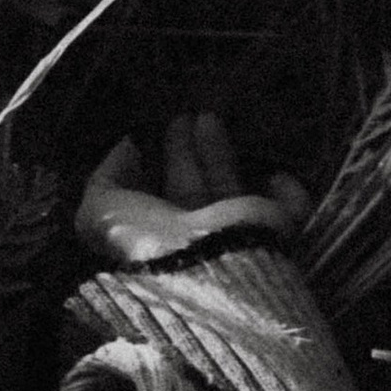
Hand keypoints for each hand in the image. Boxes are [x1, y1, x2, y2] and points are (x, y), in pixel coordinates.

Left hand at [75, 112, 308, 270]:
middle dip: (184, 150)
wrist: (207, 274)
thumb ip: (106, 179)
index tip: (151, 131)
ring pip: (230, 190)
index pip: (157, 197)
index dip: (154, 164)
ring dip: (219, 153)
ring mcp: (238, 239)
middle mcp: (196, 241)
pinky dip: (287, 195)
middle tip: (182, 116)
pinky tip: (276, 174)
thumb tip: (125, 148)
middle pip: (192, 189)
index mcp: (157, 239)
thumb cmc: (150, 241)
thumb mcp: (102, 213)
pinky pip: (288, 213)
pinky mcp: (275, 235)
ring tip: (208, 116)